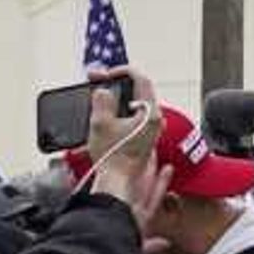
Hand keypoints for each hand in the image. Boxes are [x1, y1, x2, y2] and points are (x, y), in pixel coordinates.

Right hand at [80, 78, 165, 230]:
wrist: (118, 182)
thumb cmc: (113, 158)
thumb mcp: (101, 122)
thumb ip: (102, 99)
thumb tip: (103, 91)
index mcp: (150, 113)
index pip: (142, 79)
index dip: (122, 71)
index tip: (107, 73)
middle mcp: (154, 120)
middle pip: (138, 90)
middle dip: (117, 83)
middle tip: (99, 81)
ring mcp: (150, 130)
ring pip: (135, 103)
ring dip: (117, 96)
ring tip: (99, 95)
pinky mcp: (143, 138)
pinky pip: (132, 116)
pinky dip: (119, 110)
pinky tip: (105, 112)